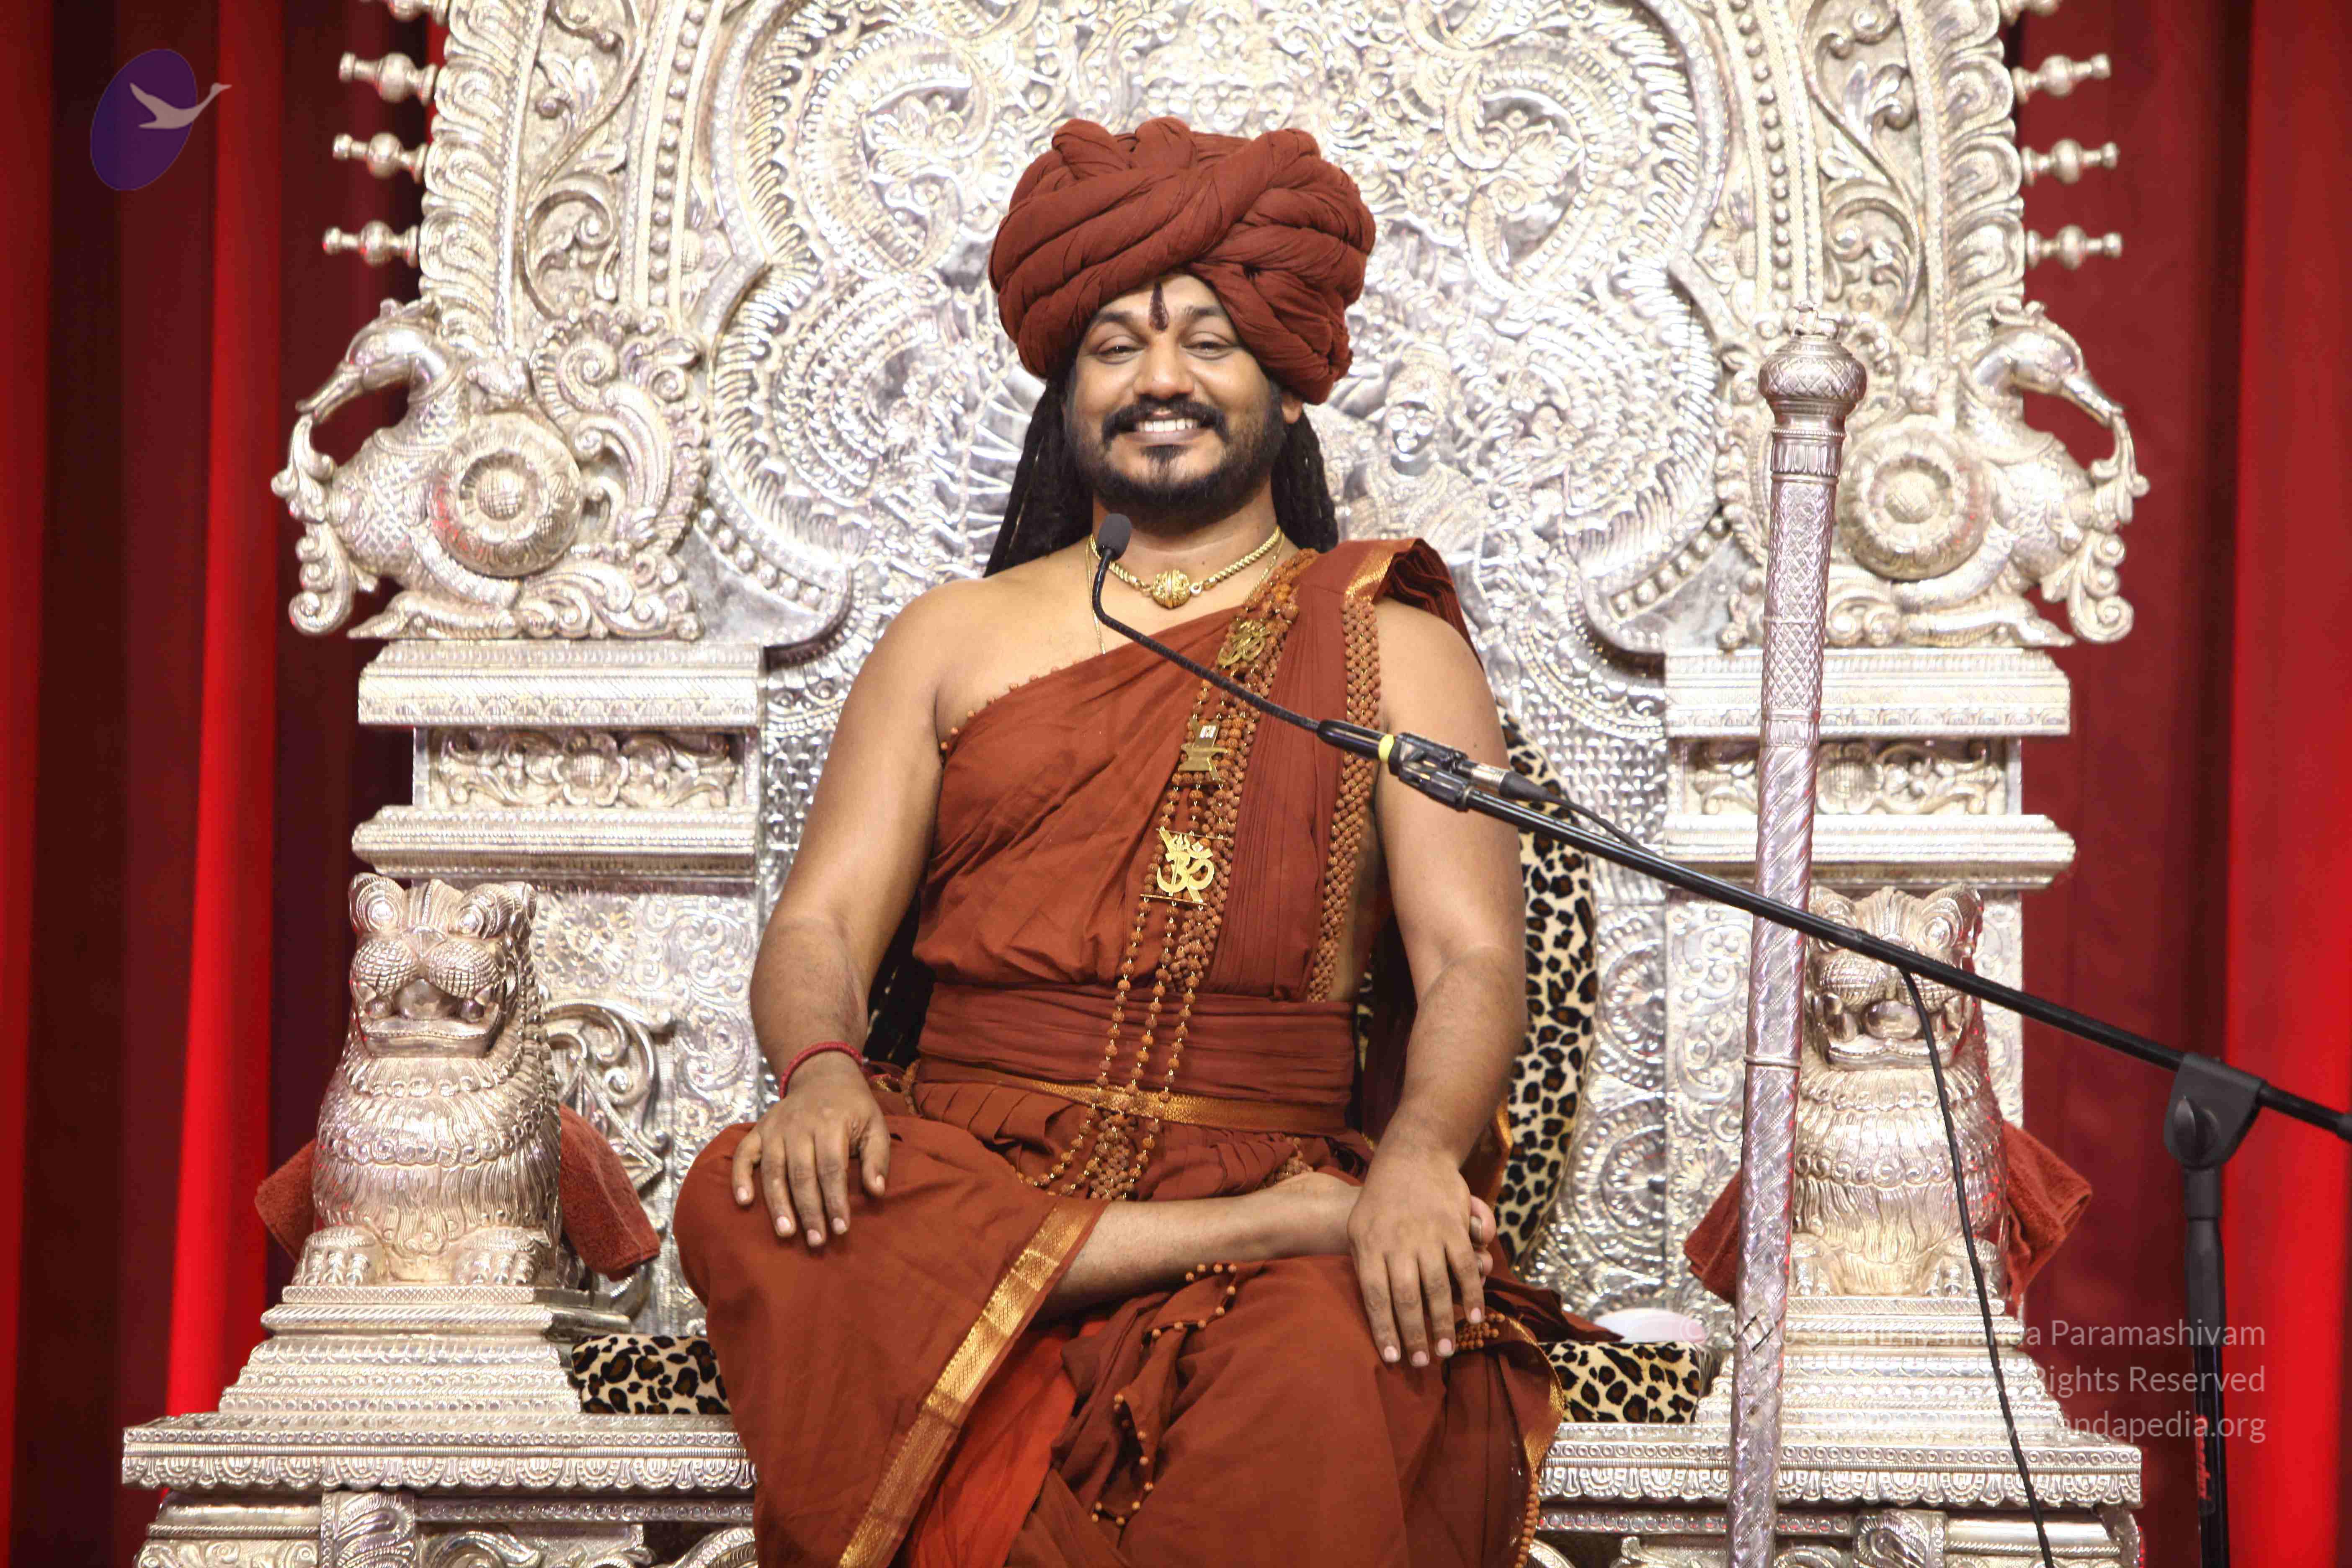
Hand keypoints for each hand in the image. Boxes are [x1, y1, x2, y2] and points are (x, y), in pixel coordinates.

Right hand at [730, 1053, 889, 1248]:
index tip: (841, 1229)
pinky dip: (740, 1177)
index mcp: (831, 1123)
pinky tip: (744, 1202)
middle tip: (816, 1241)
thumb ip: (878, 1157)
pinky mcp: (758, 1130)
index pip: (832, 1168)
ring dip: (778, 1204)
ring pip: (773, 1171)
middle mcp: (799, 1125)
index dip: (835, 1200)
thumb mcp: (875, 1125)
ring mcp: (775, 1128)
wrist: (824, 1075)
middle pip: (801, 1174)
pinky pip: (744, 1154)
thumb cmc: (853, 1108)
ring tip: (786, 1233)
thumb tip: (877, 1191)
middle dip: (809, 1211)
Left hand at [1346, 1139, 1488, 1368]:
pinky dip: (1473, 1295)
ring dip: (1444, 1323)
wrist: (1412, 1158)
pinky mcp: (1454, 1229)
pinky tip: (1476, 1318)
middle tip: (1423, 1362)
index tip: (1391, 1357)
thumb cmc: (1380, 1201)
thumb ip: (1363, 1264)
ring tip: (1446, 1351)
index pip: (1374, 1297)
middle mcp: (1398, 1244)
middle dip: (1415, 1335)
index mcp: (1369, 1246)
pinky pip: (1465, 1268)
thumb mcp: (1357, 1227)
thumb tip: (1371, 1307)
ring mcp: (1428, 1236)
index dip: (1383, 1329)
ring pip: (1437, 1288)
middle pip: (1406, 1299)